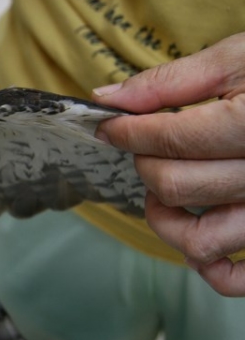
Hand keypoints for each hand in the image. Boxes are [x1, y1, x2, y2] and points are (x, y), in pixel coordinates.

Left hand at [92, 32, 244, 295]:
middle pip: (175, 186)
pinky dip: (209, 266)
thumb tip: (107, 98)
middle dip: (146, 163)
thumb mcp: (239, 60)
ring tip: (165, 191)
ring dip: (165, 219)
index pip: (171, 139)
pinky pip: (238, 279)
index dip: (126, 132)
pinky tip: (197, 237)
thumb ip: (171, 81)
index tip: (109, 126)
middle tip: (148, 147)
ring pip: (199, 242)